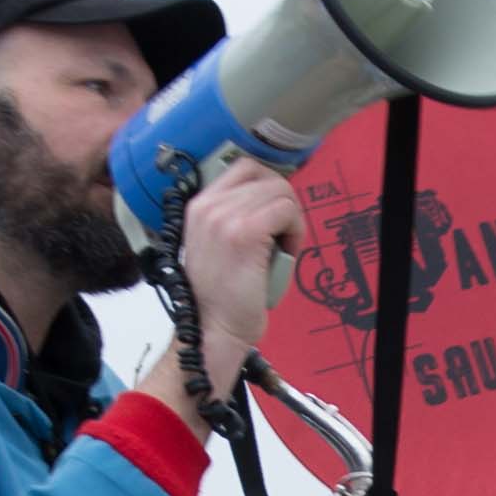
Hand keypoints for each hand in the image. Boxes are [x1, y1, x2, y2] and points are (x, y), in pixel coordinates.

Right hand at [136, 155, 302, 412]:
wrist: (213, 328)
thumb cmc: (223, 295)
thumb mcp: (218, 243)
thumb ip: (236, 216)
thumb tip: (272, 196)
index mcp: (199, 205)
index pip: (245, 167)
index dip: (269, 187)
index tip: (274, 218)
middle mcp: (208, 205)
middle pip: (268, 178)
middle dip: (285, 206)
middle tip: (283, 238)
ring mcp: (225, 216)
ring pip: (281, 192)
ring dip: (292, 221)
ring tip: (283, 249)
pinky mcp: (246, 231)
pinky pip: (286, 210)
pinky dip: (296, 231)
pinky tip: (287, 253)